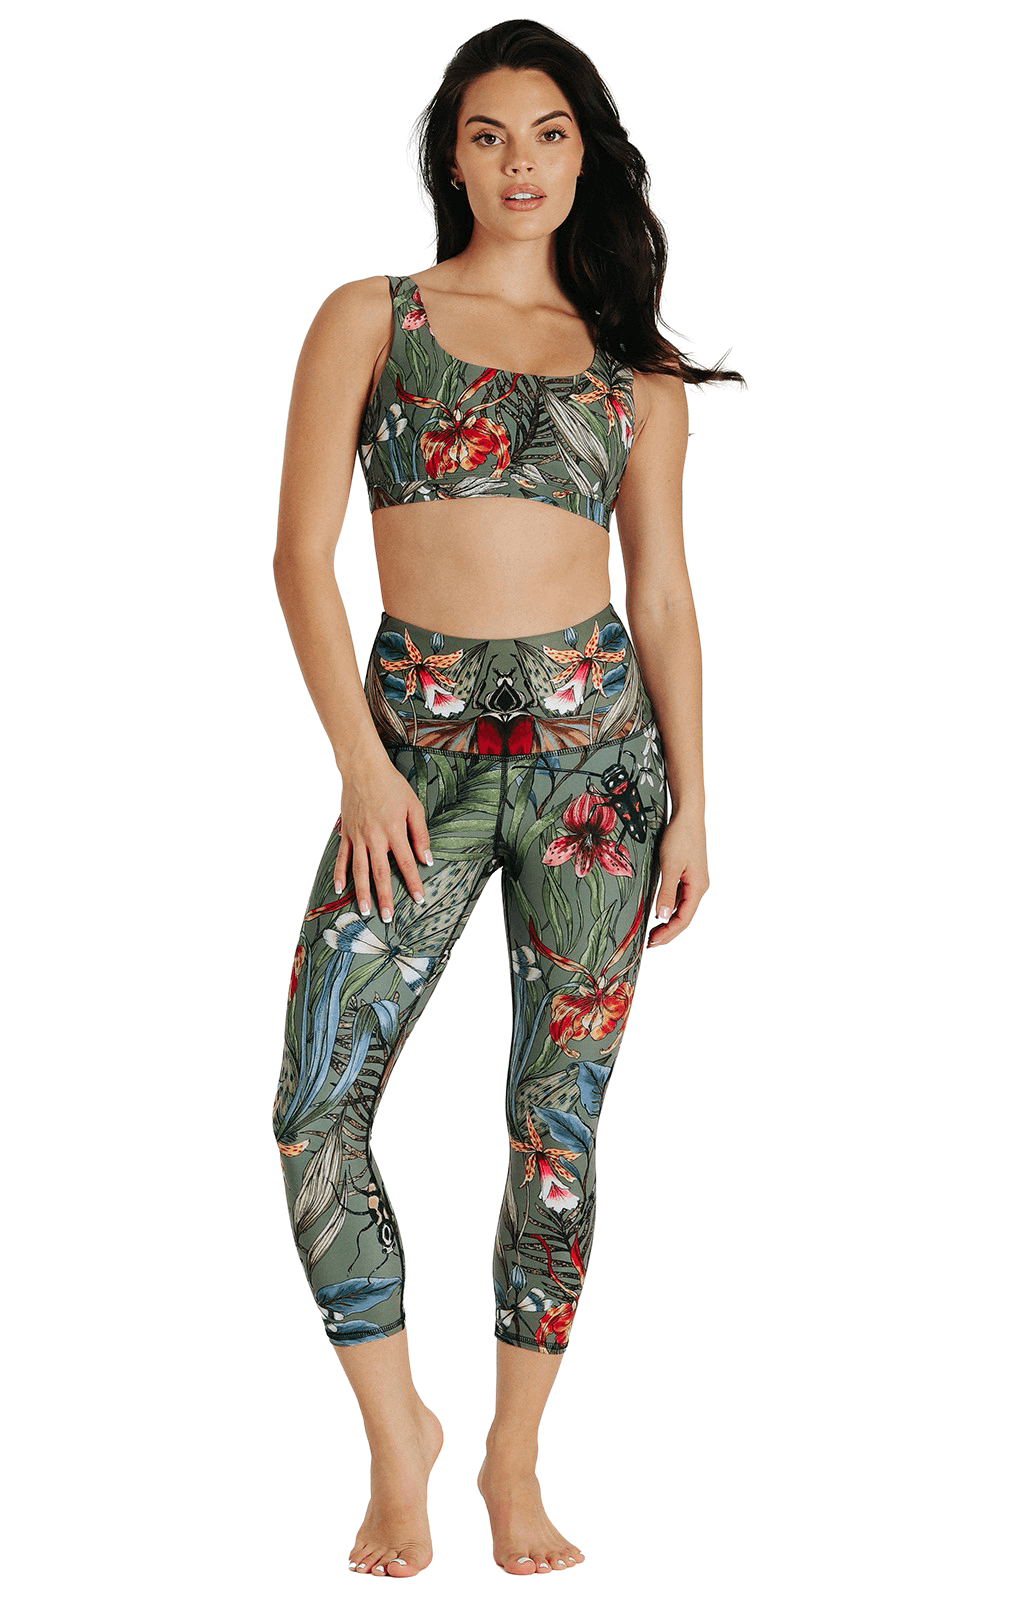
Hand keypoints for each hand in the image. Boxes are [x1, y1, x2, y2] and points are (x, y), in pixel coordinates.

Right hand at [333, 751, 432, 922]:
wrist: (363, 769)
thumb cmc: (391, 786)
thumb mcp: (414, 806)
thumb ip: (420, 833)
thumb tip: (426, 858)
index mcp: (394, 831)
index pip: (406, 863)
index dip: (413, 883)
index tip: (418, 898)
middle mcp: (375, 838)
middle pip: (380, 873)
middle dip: (385, 897)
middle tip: (387, 918)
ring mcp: (358, 837)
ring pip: (360, 870)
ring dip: (362, 893)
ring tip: (365, 911)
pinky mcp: (346, 833)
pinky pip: (342, 857)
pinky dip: (340, 874)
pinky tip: (340, 889)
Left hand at [647, 810, 708, 946]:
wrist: (687, 815)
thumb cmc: (680, 836)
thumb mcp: (670, 865)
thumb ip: (667, 892)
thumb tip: (663, 916)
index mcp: (698, 887)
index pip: (683, 919)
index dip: (668, 933)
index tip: (652, 942)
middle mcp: (699, 887)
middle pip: (684, 917)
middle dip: (668, 932)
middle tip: (649, 943)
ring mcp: (694, 881)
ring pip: (682, 908)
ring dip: (668, 922)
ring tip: (652, 932)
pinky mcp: (688, 874)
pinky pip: (680, 897)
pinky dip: (670, 908)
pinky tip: (659, 911)